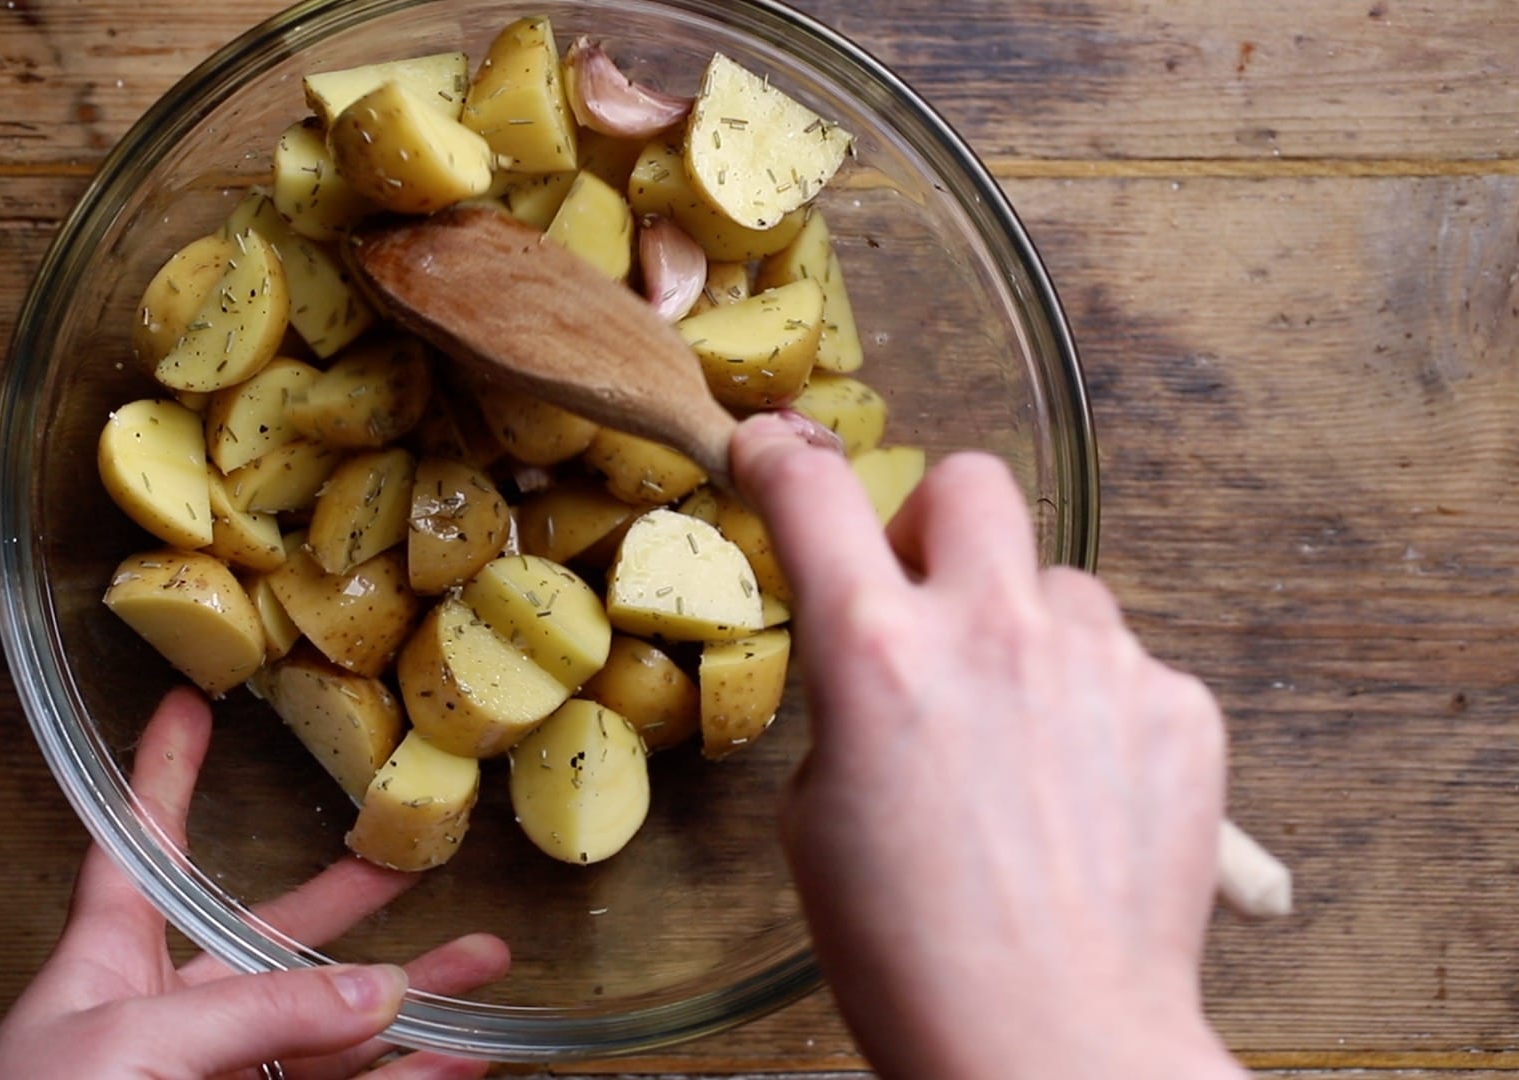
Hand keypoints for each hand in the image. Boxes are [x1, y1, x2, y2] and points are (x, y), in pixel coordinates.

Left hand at [0, 687, 508, 1079]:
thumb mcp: (131, 1043)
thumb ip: (257, 1010)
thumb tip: (378, 992)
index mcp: (105, 965)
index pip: (137, 848)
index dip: (160, 775)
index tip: (183, 710)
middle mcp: (163, 1019)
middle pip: (269, 941)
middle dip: (345, 902)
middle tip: (407, 862)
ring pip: (328, 1034)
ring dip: (409, 1003)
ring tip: (483, 967)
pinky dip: (408, 1079)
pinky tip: (459, 1059)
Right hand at [731, 414, 1246, 1079]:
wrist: (1050, 1041)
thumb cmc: (909, 955)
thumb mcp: (817, 818)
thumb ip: (849, 705)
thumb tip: (882, 667)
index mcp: (876, 652)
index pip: (814, 494)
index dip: (781, 458)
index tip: (775, 452)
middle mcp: (993, 631)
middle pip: (970, 483)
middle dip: (937, 524)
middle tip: (927, 601)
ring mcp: (1100, 663)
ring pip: (1057, 586)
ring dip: (1026, 632)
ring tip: (1019, 742)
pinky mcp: (1179, 709)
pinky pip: (1125, 666)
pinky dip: (1096, 708)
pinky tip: (1081, 795)